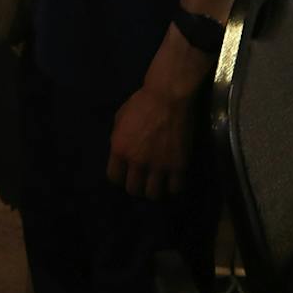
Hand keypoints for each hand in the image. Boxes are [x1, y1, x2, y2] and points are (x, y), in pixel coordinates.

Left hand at [107, 83, 195, 198]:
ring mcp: (158, 165)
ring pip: (154, 194)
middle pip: (133, 190)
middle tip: (143, 181)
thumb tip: (120, 154)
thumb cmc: (141, 103)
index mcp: (119, 150)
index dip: (120, 178)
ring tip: (158, 184)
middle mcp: (137, 162)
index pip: (114, 178)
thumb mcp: (119, 120)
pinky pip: (175, 188)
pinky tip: (173, 180)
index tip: (126, 175)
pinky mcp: (178, 165)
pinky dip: (174, 188)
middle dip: (137, 187)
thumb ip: (118, 140)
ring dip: (155, 191)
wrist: (167, 97)